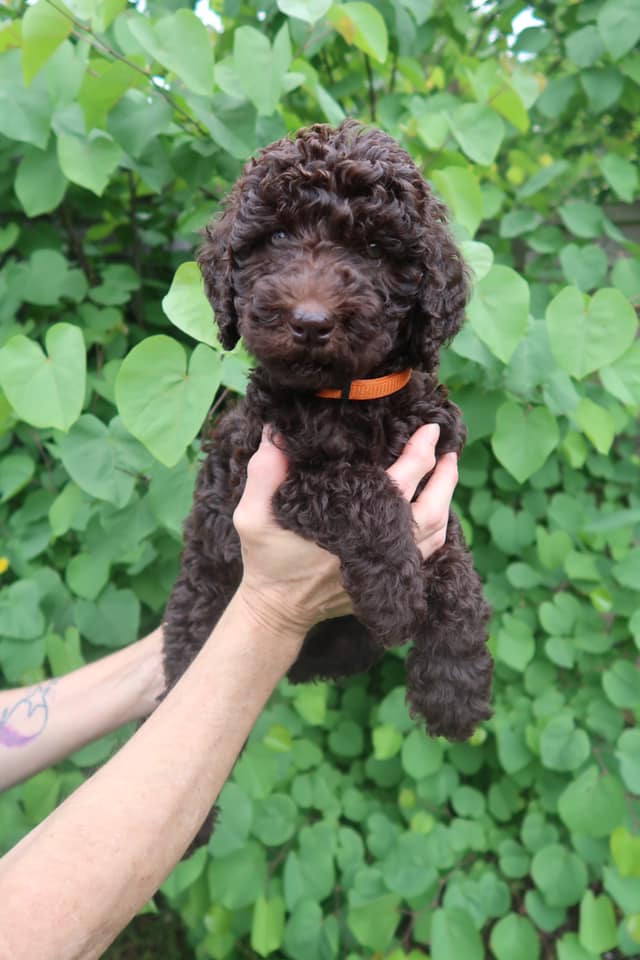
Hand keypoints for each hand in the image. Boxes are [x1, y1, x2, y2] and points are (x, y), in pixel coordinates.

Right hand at [233, 423, 457, 635]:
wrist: (278, 610)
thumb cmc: (267, 561)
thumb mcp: (252, 515)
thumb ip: (263, 472)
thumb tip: (277, 432)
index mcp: (352, 526)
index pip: (399, 484)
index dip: (419, 454)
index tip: (429, 430)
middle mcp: (379, 548)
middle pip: (432, 510)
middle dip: (444, 476)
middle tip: (449, 449)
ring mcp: (389, 568)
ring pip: (436, 534)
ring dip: (446, 500)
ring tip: (447, 472)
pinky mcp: (390, 580)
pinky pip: (428, 553)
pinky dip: (439, 529)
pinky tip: (436, 508)